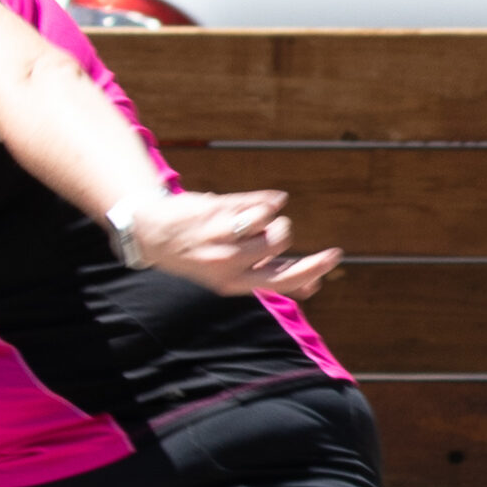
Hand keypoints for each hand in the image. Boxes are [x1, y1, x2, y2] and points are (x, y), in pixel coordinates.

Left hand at [127, 189, 339, 299]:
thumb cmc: (200, 254)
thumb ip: (271, 276)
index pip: (282, 280)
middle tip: (269, 228)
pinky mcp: (217, 210)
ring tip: (245, 218)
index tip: (334, 256)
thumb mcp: (230, 274)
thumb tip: (313, 287)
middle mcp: (227, 263)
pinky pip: (261, 200)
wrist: (153, 233)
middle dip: (282, 231)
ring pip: (271, 218)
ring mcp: (220, 236)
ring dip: (267, 214)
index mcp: (233, 283)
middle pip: (280, 239)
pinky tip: (245, 204)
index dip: (312, 268)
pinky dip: (264, 199)